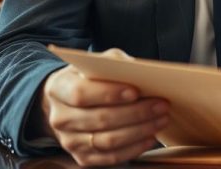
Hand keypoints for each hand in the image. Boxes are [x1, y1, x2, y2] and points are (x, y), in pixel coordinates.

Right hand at [38, 64, 168, 165]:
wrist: (67, 102)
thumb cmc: (88, 78)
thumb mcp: (97, 63)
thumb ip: (115, 63)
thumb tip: (141, 72)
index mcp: (59, 88)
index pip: (81, 94)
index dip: (109, 94)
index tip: (136, 91)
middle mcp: (60, 118)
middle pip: (99, 119)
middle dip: (135, 113)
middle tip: (161, 105)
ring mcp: (69, 141)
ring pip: (107, 141)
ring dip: (139, 131)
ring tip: (161, 119)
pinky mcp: (82, 157)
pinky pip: (110, 157)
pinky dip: (134, 148)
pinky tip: (149, 136)